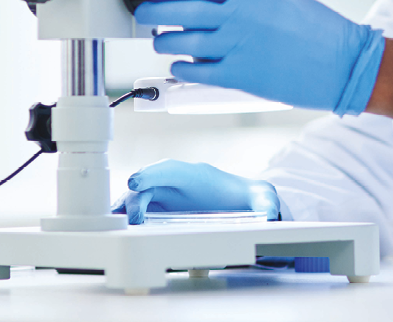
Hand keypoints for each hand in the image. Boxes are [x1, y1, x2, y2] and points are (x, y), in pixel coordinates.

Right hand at [111, 159, 279, 223]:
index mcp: (196, 174)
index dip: (152, 174)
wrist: (242, 201)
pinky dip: (126, 215)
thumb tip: (271, 210)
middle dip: (136, 198)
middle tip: (133, 219)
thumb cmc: (244, 198)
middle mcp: (176, 181)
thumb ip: (265, 203)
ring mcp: (165, 193)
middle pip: (149, 183)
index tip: (136, 183)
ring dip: (127, 208)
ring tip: (119, 223)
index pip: (171, 169)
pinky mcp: (159, 207)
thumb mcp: (260, 199)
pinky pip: (138, 208)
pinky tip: (118, 226)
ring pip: (139, 196)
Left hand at [135, 0, 385, 114]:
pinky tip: (178, 65)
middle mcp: (238, 19)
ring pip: (184, 41)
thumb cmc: (320, 30)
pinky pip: (198, 71)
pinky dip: (182, 67)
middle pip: (181, 11)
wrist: (343, 61)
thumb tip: (223, 0)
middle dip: (154, 11)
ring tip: (161, 40)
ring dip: (165, 41)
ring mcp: (237, 47)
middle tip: (143, 12)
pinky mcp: (240, 76)